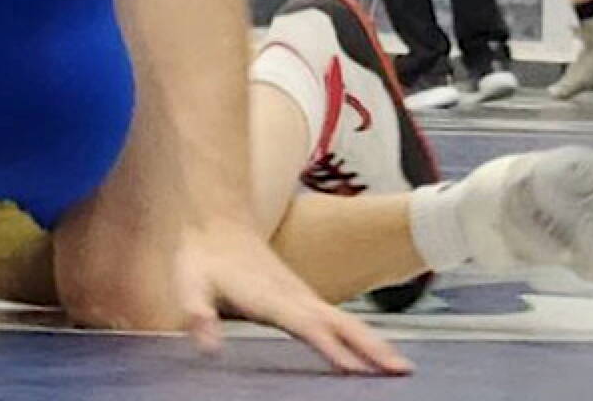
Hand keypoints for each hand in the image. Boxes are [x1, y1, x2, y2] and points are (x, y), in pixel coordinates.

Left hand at [172, 223, 411, 375]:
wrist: (217, 222)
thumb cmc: (203, 259)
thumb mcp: (190, 284)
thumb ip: (198, 313)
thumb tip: (206, 345)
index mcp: (268, 297)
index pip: (304, 324)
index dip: (328, 345)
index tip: (353, 368)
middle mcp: (292, 296)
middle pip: (338, 323)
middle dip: (369, 346)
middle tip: (400, 370)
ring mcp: (301, 295)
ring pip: (344, 321)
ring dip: (373, 342)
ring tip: (403, 368)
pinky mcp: (303, 297)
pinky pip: (338, 319)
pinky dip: (361, 335)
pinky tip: (377, 352)